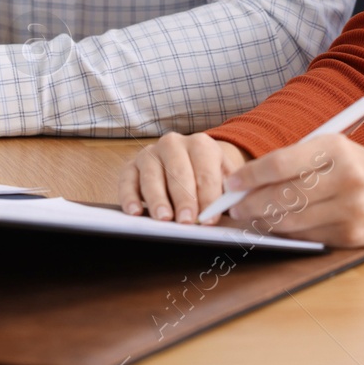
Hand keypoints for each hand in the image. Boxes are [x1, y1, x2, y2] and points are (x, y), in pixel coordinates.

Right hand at [119, 132, 248, 222]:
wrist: (187, 162)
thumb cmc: (206, 177)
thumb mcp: (224, 179)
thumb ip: (230, 192)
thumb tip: (237, 208)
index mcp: (201, 144)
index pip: (206, 172)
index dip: (209, 197)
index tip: (209, 219)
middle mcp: (173, 144)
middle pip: (179, 172)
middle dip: (184, 198)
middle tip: (187, 220)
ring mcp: (150, 153)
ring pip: (152, 176)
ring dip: (158, 199)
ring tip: (164, 218)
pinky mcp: (131, 166)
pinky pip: (127, 180)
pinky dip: (129, 197)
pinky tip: (135, 212)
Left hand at [218, 134, 363, 247]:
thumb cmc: (363, 167)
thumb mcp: (335, 149)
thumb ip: (296, 160)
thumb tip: (250, 180)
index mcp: (336, 148)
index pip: (281, 162)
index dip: (250, 175)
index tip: (231, 183)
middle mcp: (345, 178)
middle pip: (283, 196)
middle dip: (251, 204)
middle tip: (233, 207)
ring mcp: (350, 210)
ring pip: (292, 221)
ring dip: (264, 222)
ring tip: (250, 217)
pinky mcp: (351, 237)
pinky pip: (307, 237)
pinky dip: (287, 233)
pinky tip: (276, 228)